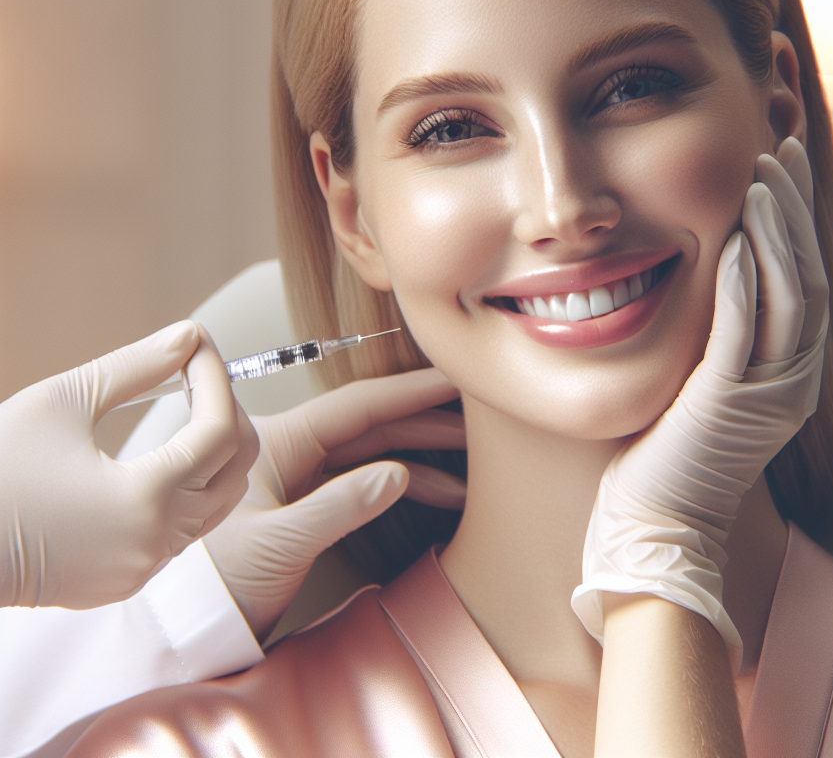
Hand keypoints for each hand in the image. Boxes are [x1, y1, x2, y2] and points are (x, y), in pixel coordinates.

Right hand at [0, 322, 258, 608]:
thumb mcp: (60, 402)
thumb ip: (137, 366)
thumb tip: (188, 336)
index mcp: (146, 499)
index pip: (220, 429)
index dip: (216, 377)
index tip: (197, 345)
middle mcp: (155, 542)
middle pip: (236, 467)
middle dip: (226, 412)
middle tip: (194, 375)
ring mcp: (142, 568)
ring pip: (217, 501)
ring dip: (213, 451)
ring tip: (183, 408)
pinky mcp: (124, 580)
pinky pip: (184, 529)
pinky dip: (188, 487)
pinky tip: (161, 457)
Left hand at [203, 367, 463, 641]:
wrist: (186, 621)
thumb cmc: (217, 579)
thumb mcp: (279, 542)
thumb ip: (339, 506)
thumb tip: (399, 474)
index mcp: (279, 441)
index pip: (358, 406)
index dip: (410, 392)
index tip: (453, 379)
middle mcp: (292, 450)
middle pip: (372, 426)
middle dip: (425, 424)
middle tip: (476, 422)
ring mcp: (299, 477)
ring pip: (371, 455)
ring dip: (419, 460)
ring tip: (470, 472)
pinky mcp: (305, 506)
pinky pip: (360, 483)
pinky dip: (399, 487)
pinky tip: (434, 493)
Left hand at [572, 138, 827, 658]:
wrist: (656, 527)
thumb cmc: (663, 453)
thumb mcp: (697, 380)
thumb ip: (710, 330)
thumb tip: (698, 274)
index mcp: (784, 369)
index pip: (799, 276)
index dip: (794, 218)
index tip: (777, 165)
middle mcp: (790, 377)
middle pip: (808, 272)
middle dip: (796, 207)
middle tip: (782, 148)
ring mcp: (768, 392)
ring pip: (791, 293)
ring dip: (779, 229)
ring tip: (765, 171)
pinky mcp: (731, 404)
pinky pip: (745, 331)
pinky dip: (747, 281)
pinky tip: (738, 235)